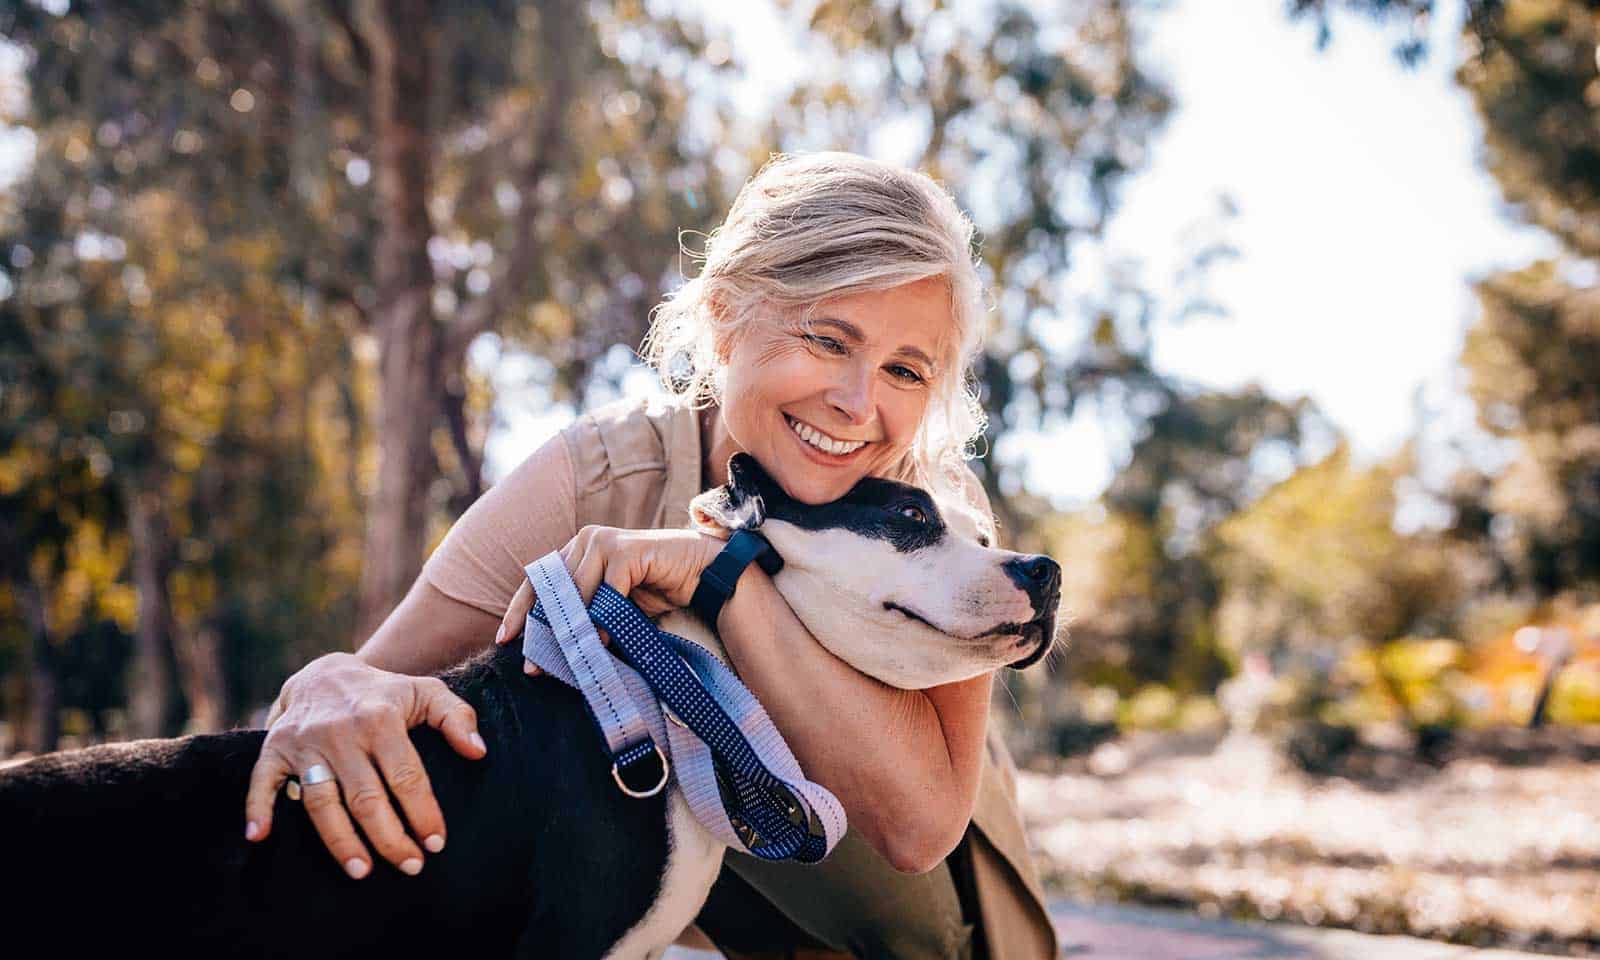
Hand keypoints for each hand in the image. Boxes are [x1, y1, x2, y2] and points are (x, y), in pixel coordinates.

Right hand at [244, 652, 486, 878]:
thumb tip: (478, 753)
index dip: (422, 812)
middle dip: (389, 837)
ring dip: (340, 840)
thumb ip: (457, 717)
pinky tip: (260, 837)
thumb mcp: (426, 692)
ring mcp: (305, 742)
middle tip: (410, 866)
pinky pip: (262, 782)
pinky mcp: (274, 749)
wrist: (326, 673)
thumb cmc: (384, 694)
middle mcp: (341, 732)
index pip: (406, 775)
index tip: (436, 842)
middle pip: (366, 797)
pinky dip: (257, 808)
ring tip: (362, 871)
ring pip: (321, 801)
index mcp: (381, 719)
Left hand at [493, 525, 723, 673]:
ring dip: (572, 629)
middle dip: (542, 630)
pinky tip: (601, 643)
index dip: (520, 610)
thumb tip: (548, 651)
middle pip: (552, 588)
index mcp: (576, 549)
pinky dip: (603, 619)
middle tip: (534, 665)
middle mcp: (585, 539)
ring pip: (576, 591)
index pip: (538, 580)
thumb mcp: (611, 605)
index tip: (505, 640)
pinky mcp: (627, 550)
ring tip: (567, 660)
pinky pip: (607, 591)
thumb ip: (583, 615)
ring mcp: (605, 541)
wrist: (701, 573)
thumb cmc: (656, 590)